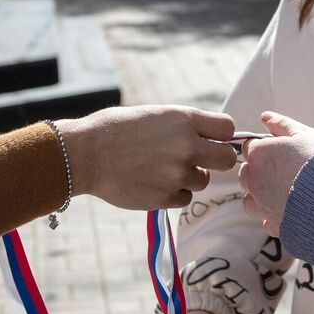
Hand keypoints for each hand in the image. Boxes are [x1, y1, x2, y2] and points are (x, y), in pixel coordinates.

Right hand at [53, 105, 235, 209]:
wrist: (85, 154)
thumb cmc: (115, 129)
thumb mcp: (154, 115)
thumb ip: (184, 126)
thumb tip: (209, 137)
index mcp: (184, 120)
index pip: (228, 128)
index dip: (221, 135)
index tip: (210, 139)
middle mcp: (187, 146)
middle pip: (228, 159)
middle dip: (217, 160)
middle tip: (199, 160)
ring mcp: (177, 174)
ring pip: (203, 181)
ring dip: (188, 177)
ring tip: (161, 169)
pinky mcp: (165, 197)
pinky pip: (184, 198)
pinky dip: (173, 193)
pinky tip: (152, 182)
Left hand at [238, 111, 313, 235]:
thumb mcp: (306, 136)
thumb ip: (282, 125)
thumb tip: (265, 117)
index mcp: (260, 155)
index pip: (249, 147)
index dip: (266, 147)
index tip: (283, 151)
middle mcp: (254, 181)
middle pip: (247, 173)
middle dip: (261, 171)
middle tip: (288, 171)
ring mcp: (262, 206)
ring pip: (251, 199)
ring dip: (262, 195)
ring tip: (288, 192)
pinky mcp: (274, 226)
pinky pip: (266, 220)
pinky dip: (274, 215)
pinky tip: (292, 209)